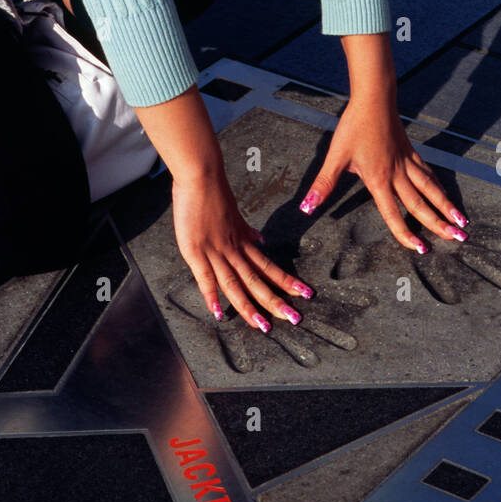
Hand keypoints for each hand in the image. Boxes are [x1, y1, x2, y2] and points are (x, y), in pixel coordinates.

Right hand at [171, 168, 311, 330]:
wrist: (201, 175)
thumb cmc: (215, 192)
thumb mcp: (236, 214)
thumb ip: (246, 231)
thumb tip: (261, 240)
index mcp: (243, 241)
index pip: (268, 266)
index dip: (286, 281)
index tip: (304, 294)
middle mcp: (233, 250)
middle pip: (257, 280)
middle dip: (275, 301)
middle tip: (295, 318)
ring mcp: (215, 251)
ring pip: (236, 283)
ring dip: (249, 306)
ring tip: (264, 326)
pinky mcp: (196, 251)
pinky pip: (205, 277)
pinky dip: (211, 296)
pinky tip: (218, 313)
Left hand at [298, 95, 467, 251]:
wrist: (373, 99)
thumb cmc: (354, 127)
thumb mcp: (335, 156)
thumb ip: (323, 184)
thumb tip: (306, 206)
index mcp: (379, 179)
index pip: (394, 213)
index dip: (406, 233)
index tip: (420, 248)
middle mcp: (397, 174)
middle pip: (421, 203)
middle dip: (439, 223)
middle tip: (457, 239)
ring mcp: (407, 162)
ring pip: (431, 188)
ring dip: (446, 205)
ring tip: (461, 221)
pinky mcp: (410, 151)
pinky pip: (427, 172)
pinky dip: (437, 184)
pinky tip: (442, 191)